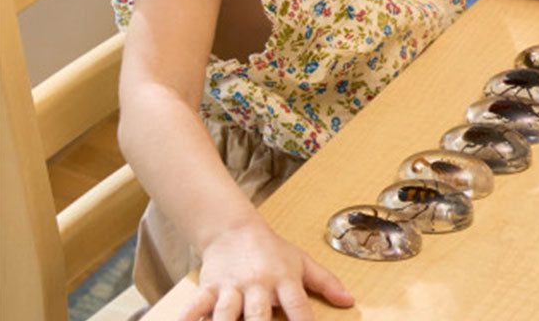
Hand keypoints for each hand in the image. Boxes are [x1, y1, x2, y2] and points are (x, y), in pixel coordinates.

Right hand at [180, 219, 353, 320]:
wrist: (235, 228)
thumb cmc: (272, 251)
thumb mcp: (301, 262)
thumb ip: (325, 282)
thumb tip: (350, 300)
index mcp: (284, 280)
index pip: (299, 308)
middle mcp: (259, 285)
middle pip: (260, 315)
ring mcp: (233, 287)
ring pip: (227, 314)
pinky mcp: (210, 288)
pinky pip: (197, 306)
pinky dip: (188, 318)